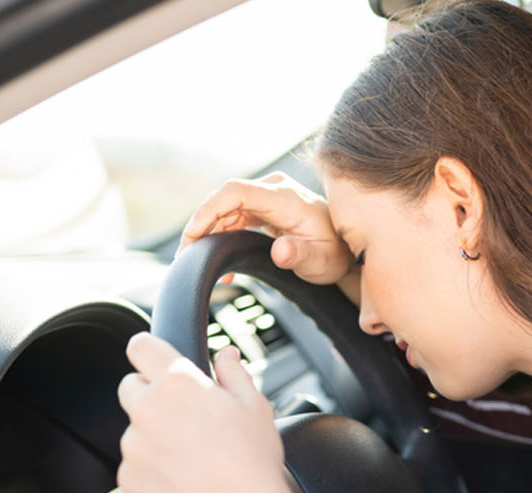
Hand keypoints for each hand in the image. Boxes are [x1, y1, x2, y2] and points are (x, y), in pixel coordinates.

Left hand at [116, 333, 310, 492]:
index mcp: (177, 382)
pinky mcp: (128, 477)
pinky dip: (151, 466)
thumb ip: (234, 372)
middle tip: (184, 413)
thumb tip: (226, 355)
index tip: (155, 358)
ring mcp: (133, 445)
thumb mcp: (255, 405)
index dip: (149, 350)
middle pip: (130, 386)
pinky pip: (134, 463)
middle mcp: (147, 409)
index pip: (141, 346)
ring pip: (134, 427)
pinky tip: (182, 476)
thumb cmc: (252, 460)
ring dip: (153, 433)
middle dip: (151, 393)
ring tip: (191, 454)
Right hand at [182, 172, 352, 285]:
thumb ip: (300, 255)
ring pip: (225, 208)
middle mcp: (273, 190)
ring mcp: (267, 197)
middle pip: (224, 199)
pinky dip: (221, 234)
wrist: (344, 248)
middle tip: (187, 256)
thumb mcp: (321, 261)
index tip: (193, 234)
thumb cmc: (334, 253)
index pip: (236, 192)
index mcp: (285, 198)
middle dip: (201, 226)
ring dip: (209, 232)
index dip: (208, 210)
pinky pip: (233, 215)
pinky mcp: (263, 207)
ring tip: (199, 260)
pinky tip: (219, 257)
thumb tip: (280, 250)